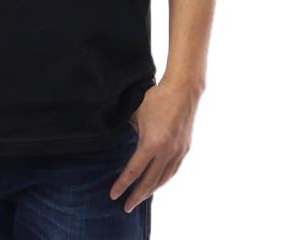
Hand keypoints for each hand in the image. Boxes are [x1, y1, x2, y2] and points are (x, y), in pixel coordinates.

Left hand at [109, 77, 202, 211]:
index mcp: (151, 144)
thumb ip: (126, 128)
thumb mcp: (135, 112)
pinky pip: (173, 170)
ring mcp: (177, 151)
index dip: (122, 185)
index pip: (133, 171)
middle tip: (126, 207)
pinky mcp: (185, 148)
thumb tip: (116, 137)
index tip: (113, 195)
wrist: (183, 90)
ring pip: (163, 178)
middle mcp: (166, 152)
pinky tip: (157, 183)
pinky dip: (163, 179)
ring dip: (151, 190)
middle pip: (150, 181)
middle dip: (137, 196)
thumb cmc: (155, 98)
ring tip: (141, 197)